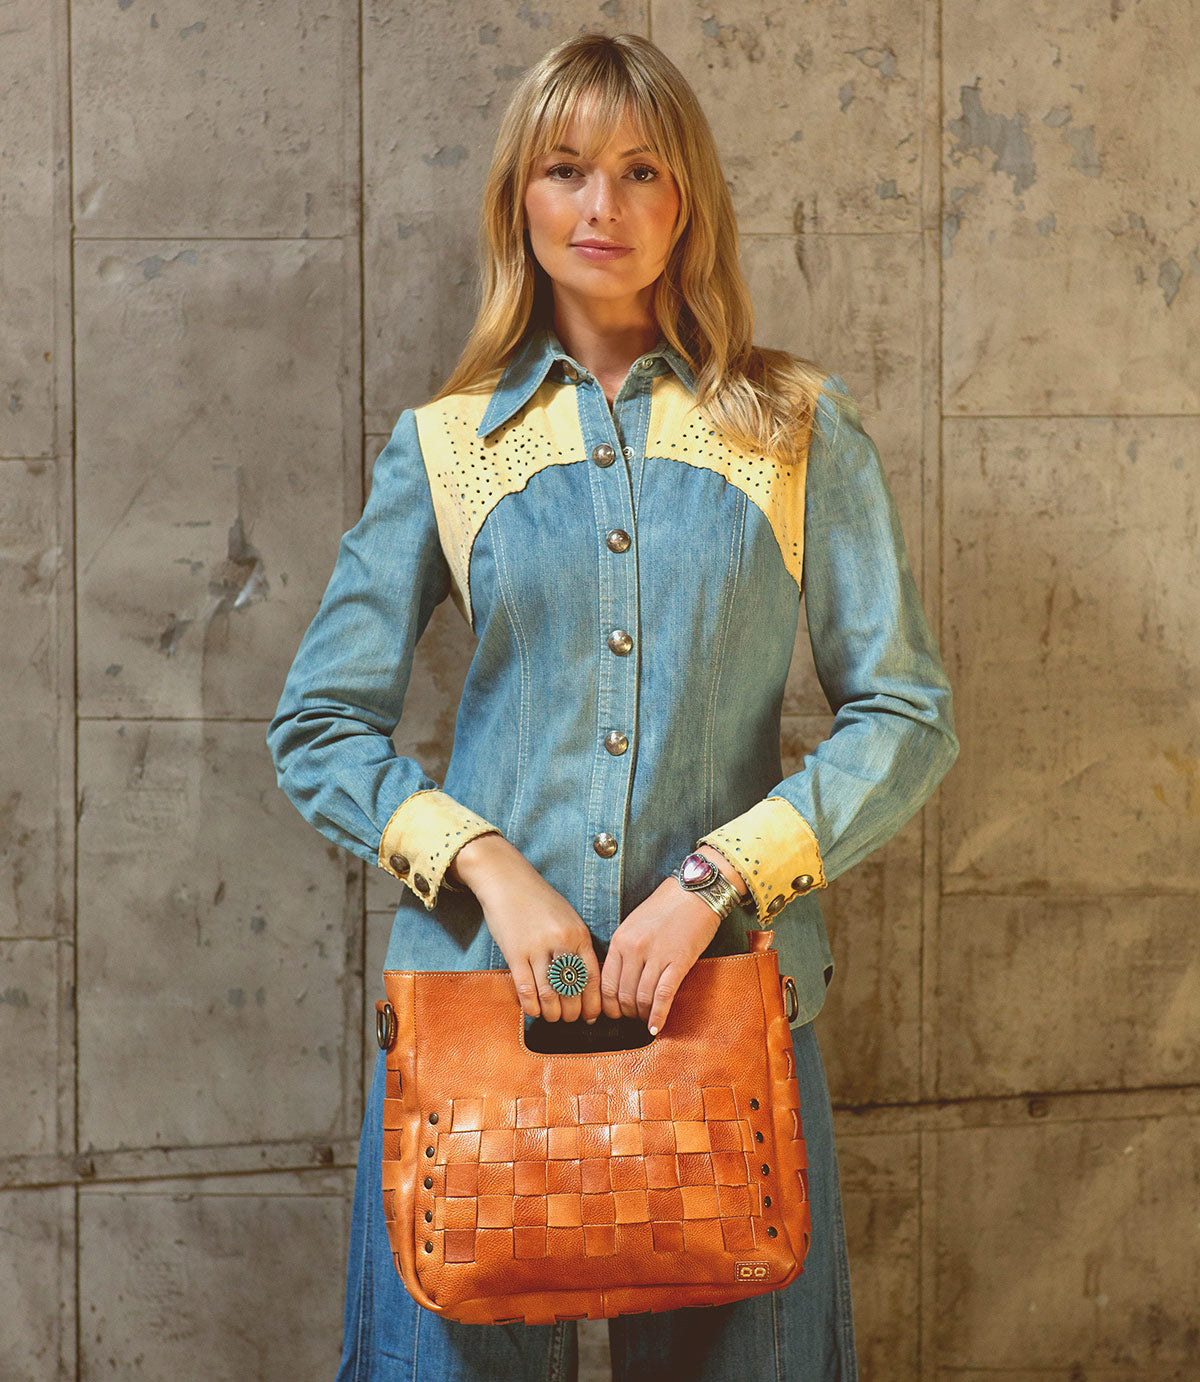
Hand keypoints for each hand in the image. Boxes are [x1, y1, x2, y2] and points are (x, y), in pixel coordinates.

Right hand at [450, 834, 601, 1023]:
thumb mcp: (568, 919)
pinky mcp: (514, 952)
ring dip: (552, 1014)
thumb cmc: (539, 901)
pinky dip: (531, 1007)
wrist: (507, 880)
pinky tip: (533, 1011)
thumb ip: (577, 947)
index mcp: (579, 934)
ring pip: (550, 995)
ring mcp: (537, 947)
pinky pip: (526, 989)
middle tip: (569, 1019)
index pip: (593, 978)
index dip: (593, 1003)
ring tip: (552, 1017)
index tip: (591, 1016)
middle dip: (572, 1013)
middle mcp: (561, 941)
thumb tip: (585, 983)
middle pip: (572, 991)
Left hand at [599, 874, 722, 1034]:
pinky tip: (656, 1028)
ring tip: (648, 1019)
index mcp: (620, 940)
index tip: (615, 1014)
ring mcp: (656, 955)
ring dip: (644, 1015)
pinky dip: (658, 1016)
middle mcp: (634, 949)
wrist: (694, 892)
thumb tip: (619, 983)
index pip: (606, 984)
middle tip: (634, 1018)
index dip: (609, 1006)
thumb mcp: (633, 926)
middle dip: (628, 1013)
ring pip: (642, 999)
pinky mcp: (678, 961)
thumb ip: (624, 952)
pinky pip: (663, 995)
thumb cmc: (665, 908)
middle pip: (623, 995)